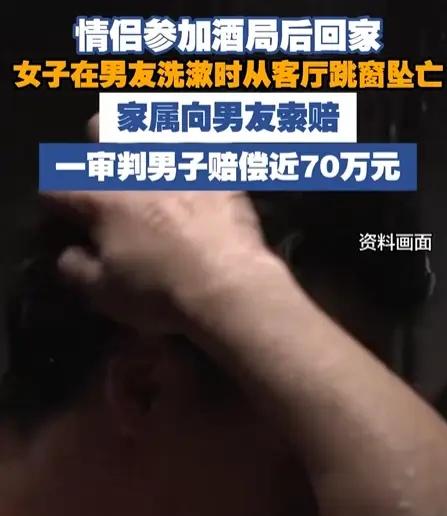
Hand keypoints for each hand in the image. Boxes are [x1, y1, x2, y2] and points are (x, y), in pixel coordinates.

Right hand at [44, 117, 275, 332]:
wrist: (227, 286)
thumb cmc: (160, 292)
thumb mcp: (103, 293)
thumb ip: (75, 268)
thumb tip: (70, 254)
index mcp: (102, 199)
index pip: (58, 188)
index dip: (55, 205)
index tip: (64, 219)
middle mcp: (138, 169)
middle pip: (101, 126)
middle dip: (95, 145)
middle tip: (107, 173)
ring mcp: (182, 164)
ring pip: (153, 127)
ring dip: (146, 141)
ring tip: (156, 166)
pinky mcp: (219, 171)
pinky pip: (204, 146)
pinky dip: (196, 156)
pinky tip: (199, 174)